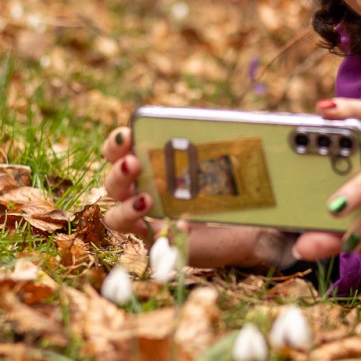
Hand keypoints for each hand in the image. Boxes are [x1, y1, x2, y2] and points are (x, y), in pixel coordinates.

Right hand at [98, 126, 293, 268]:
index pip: (118, 152)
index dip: (116, 144)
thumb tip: (247, 116)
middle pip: (112, 183)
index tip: (127, 135)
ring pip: (116, 216)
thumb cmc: (229, 189)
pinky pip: (151, 241)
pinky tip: (183, 224)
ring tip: (146, 200)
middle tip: (134, 164)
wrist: (247, 228)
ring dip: (126, 207)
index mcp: (148, 166)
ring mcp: (147, 221)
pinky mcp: (160, 244)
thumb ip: (222, 139)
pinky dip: (164, 232)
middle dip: (118, 172)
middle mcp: (140, 192)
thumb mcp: (224, 159)